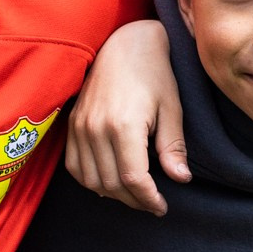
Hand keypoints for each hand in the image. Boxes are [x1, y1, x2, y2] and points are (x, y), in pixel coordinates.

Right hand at [64, 20, 187, 214]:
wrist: (125, 44)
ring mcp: (80, 126)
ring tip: (134, 195)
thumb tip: (181, 179)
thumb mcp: (172, 109)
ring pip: (91, 179)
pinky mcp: (71, 124)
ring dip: (113, 194)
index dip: (149, 199)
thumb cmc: (154, 74)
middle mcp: (97, 128)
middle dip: (134, 201)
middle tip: (152, 204)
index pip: (134, 179)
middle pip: (112, 184)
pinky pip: (74, 166)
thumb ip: (173, 147)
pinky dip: (90, 180)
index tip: (162, 207)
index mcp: (125, 125)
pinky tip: (109, 182)